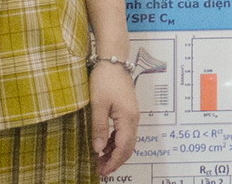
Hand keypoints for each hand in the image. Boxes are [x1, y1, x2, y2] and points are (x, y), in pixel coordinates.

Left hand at [89, 61, 139, 175]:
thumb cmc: (105, 79)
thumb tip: (98, 148)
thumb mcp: (97, 104)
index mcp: (128, 118)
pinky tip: (105, 144)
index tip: (102, 171)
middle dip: (116, 160)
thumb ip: (99, 127)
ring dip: (116, 152)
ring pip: (128, 140)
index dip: (113, 162)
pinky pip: (125, 132)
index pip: (123, 148)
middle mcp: (134, 118)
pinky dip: (116, 142)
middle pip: (129, 147)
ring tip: (100, 159)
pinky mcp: (128, 110)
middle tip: (100, 169)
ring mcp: (132, 114)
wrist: (113, 61)